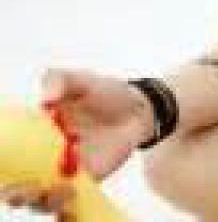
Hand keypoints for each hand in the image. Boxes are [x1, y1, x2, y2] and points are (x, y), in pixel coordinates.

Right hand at [0, 67, 155, 217]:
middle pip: (15, 185)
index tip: (3, 173)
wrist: (137, 109)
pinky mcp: (83, 183)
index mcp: (34, 131)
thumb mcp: (82, 79)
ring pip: (38, 199)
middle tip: (24, 190)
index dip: (2, 168)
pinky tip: (71, 192)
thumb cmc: (106, 91)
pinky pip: (66, 202)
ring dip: (39, 201)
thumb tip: (45, 99)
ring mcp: (61, 172)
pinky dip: (63, 204)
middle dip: (13, 193)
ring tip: (57, 188)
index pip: (7, 154)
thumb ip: (60, 80)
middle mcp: (42, 156)